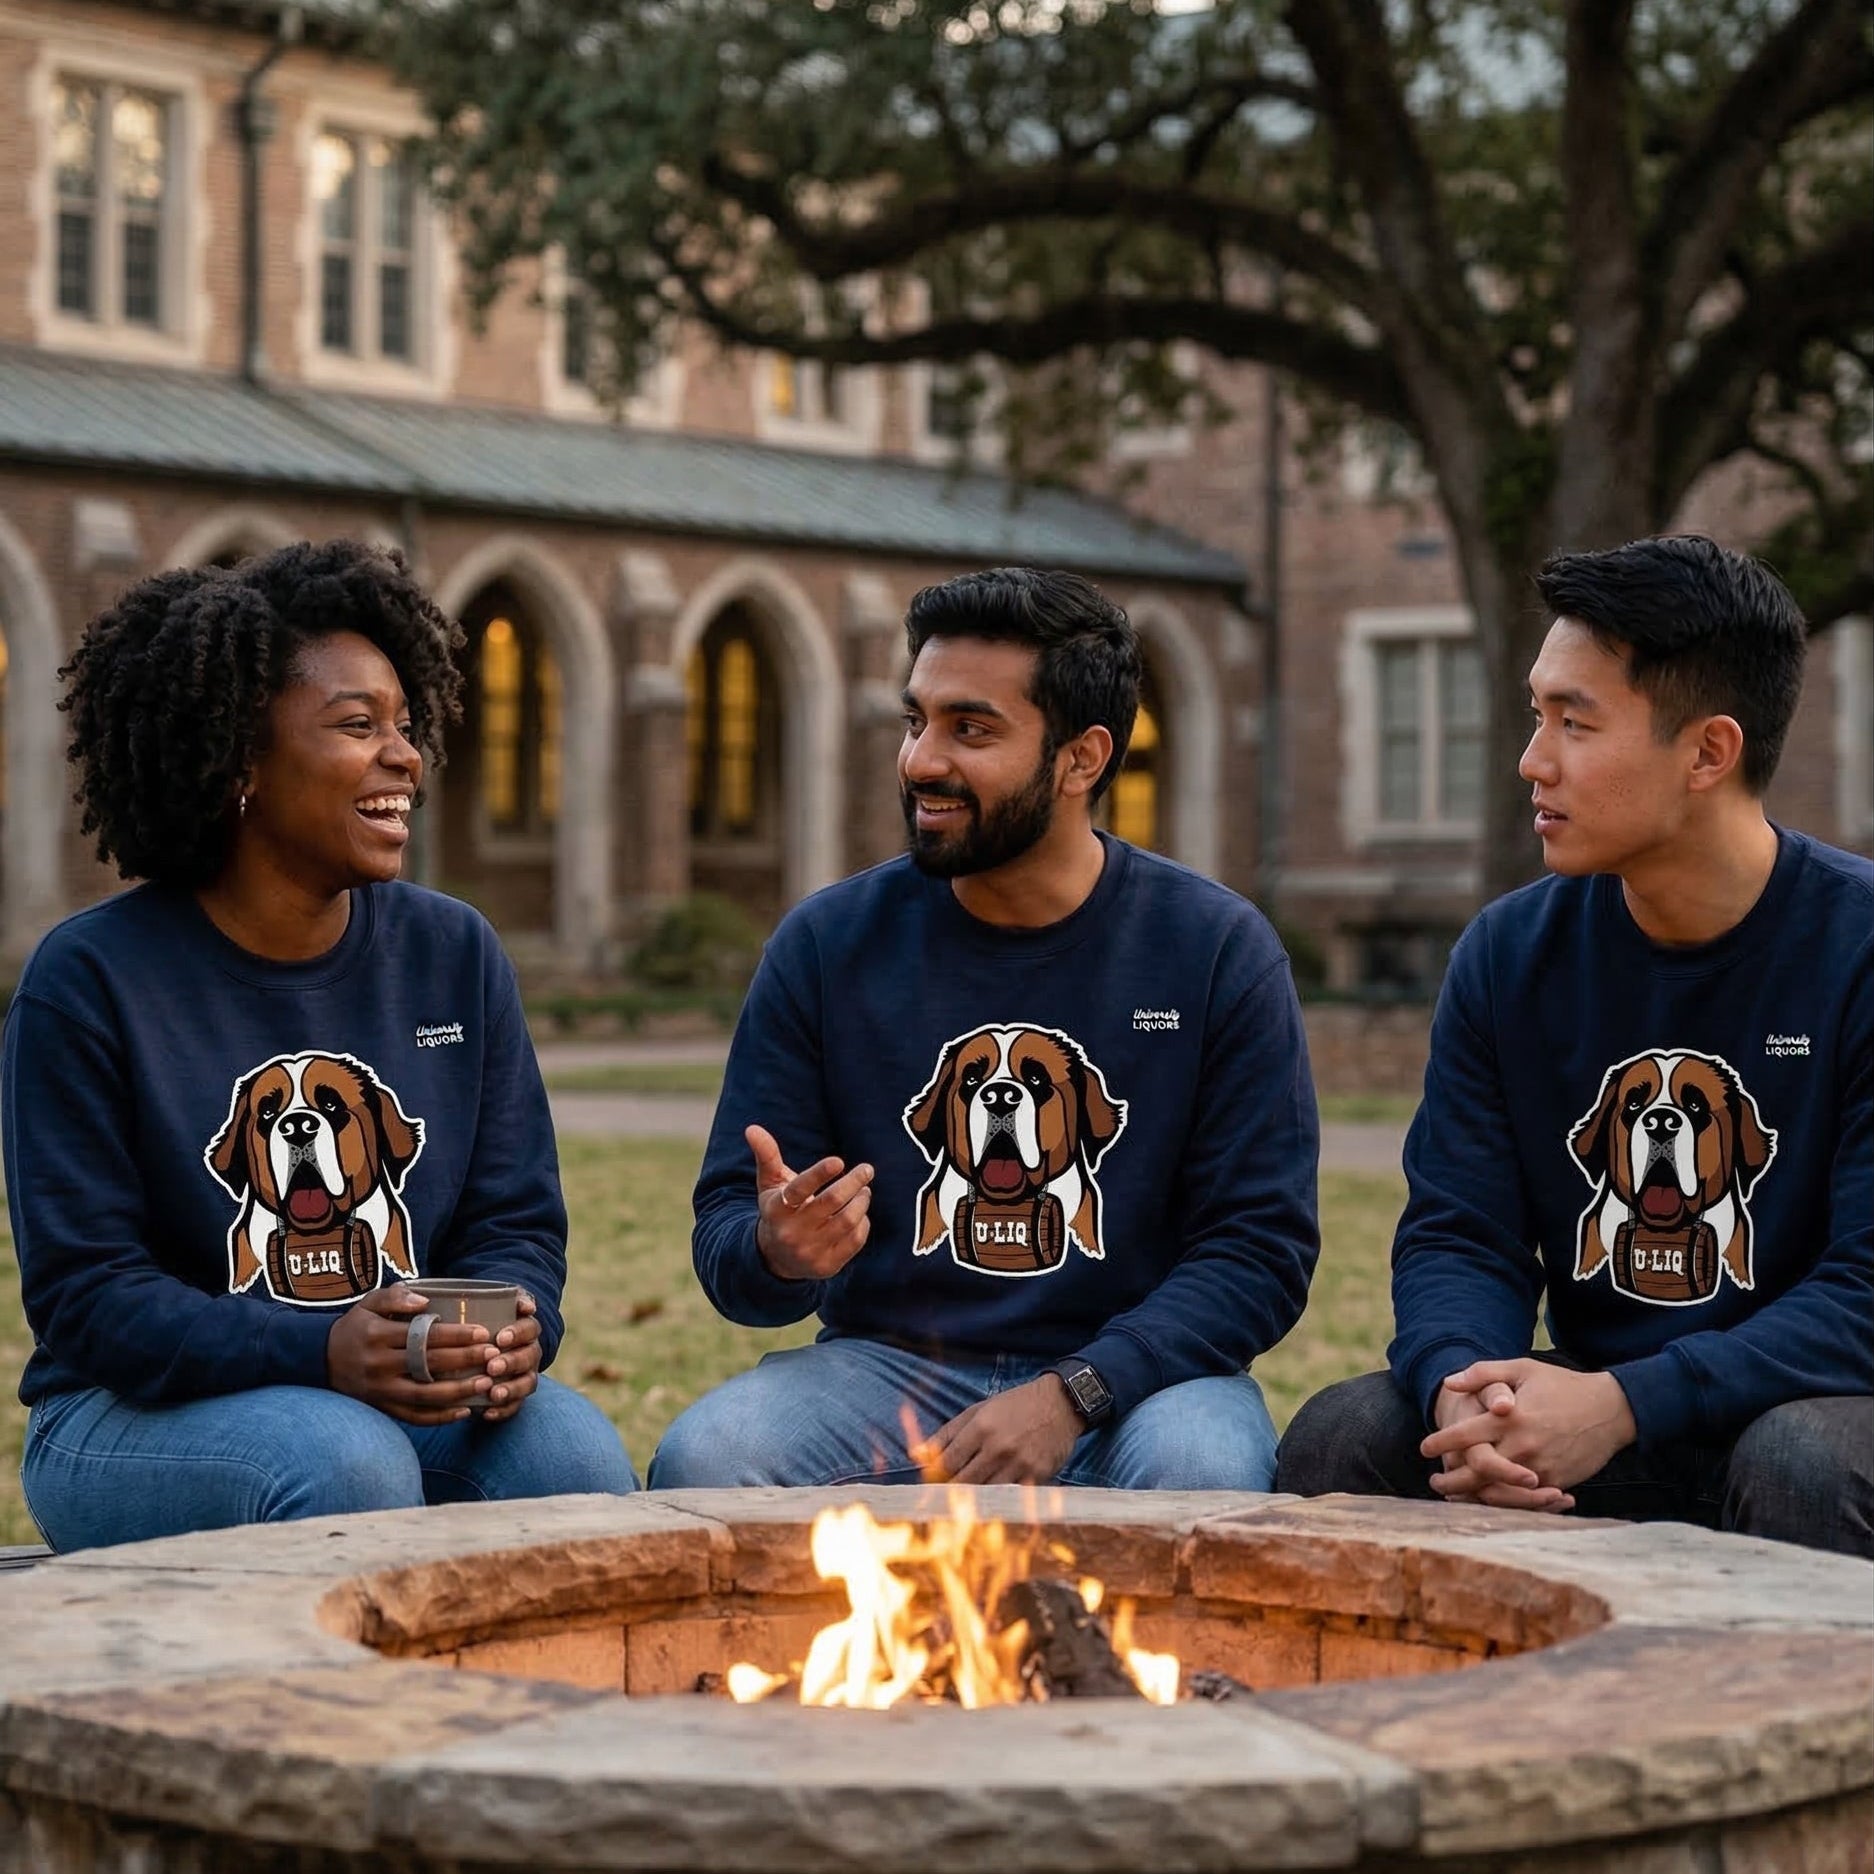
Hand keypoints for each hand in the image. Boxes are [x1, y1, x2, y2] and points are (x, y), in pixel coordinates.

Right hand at [327, 1284, 491, 1424]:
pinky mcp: (382, 1408)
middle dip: (465, 1361)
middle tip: (494, 1356)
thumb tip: (425, 1301)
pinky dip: (440, 1417)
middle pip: (428, 1365)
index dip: (456, 1335)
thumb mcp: (369, 1303)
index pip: (423, 1335)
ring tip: (487, 1384)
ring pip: (424, 1396)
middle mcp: (379, 1365)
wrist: (321, 1359)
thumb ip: (396, 1297)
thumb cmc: (357, 1326)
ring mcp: (380, 1390)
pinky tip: (464, 1410)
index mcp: (378, 1335)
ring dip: (458, 1392)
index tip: (483, 1333)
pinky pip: (413, 1417)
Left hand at [479, 1291, 541, 1421]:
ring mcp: (526, 1375)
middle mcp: (531, 1353)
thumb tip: (528, 1306)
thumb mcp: (499, 1305)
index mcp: (527, 1330)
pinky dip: (503, 1411)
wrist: (491, 1344)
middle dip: (511, 1362)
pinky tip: (487, 1413)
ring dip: (511, 1388)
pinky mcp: (516, 1396)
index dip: (517, 1333)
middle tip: (492, 1366)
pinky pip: (515, 1406)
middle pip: (528, 1357)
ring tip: (494, 1393)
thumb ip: (510, 1300)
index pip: (529, 1329)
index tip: (500, 1338)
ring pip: (527, 1383)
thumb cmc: (491, 1320)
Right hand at [748, 1124, 872, 1281]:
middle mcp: (792, 1232)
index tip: (838, 1161)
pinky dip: (863, 1222)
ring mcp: (810, 1251)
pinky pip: (855, 1240)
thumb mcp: (769, 1184)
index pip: (799, 1189)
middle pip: (831, 1203)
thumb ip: (766, 1155)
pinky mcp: (827, 1266)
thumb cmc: (779, 1210)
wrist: (776, 1258)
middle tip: (867, 1169)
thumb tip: (752, 1128)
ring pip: (847, 1221)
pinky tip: (860, 1213)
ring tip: (864, 1189)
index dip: (819, 1174)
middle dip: (854, 1182)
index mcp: (777, 1209)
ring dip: (861, 1201)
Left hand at [912, 1376, 1084, 1484]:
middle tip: (943, 1499)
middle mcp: (999, 1447)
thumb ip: (948, 1433)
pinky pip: (1011, 1496)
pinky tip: (992, 1498)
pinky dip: (999, 1498)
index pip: (948, 1463)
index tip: (930, 1485)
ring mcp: (1019, 1463)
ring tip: (965, 1501)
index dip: (936, 1477)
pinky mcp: (1037, 1476)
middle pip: (964, 1482)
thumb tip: (917, 1454)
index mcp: (981, 1428)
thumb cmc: (1015, 1405)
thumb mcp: (978, 1410)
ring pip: (986, 1493)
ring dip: (973, 1498)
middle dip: (951, 1492)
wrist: (1060, 1404)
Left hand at [1428, 1377, 1574, 1510]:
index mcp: (1511, 1417)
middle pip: (1477, 1471)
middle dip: (1451, 1479)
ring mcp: (1541, 1467)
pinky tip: (1486, 1500)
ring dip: (1473, 1496)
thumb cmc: (1562, 1386)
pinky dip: (1502, 1502)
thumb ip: (1483, 1374)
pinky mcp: (1556, 1482)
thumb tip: (1449, 1383)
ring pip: (1498, 1491)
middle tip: (1434, 1480)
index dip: (1441, 1442)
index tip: (1424, 1447)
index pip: (1466, 1435)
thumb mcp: (1523, 1369)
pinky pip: (1523, 1499)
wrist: (1611, 1410)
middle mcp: (1523, 1445)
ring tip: (1454, 1494)